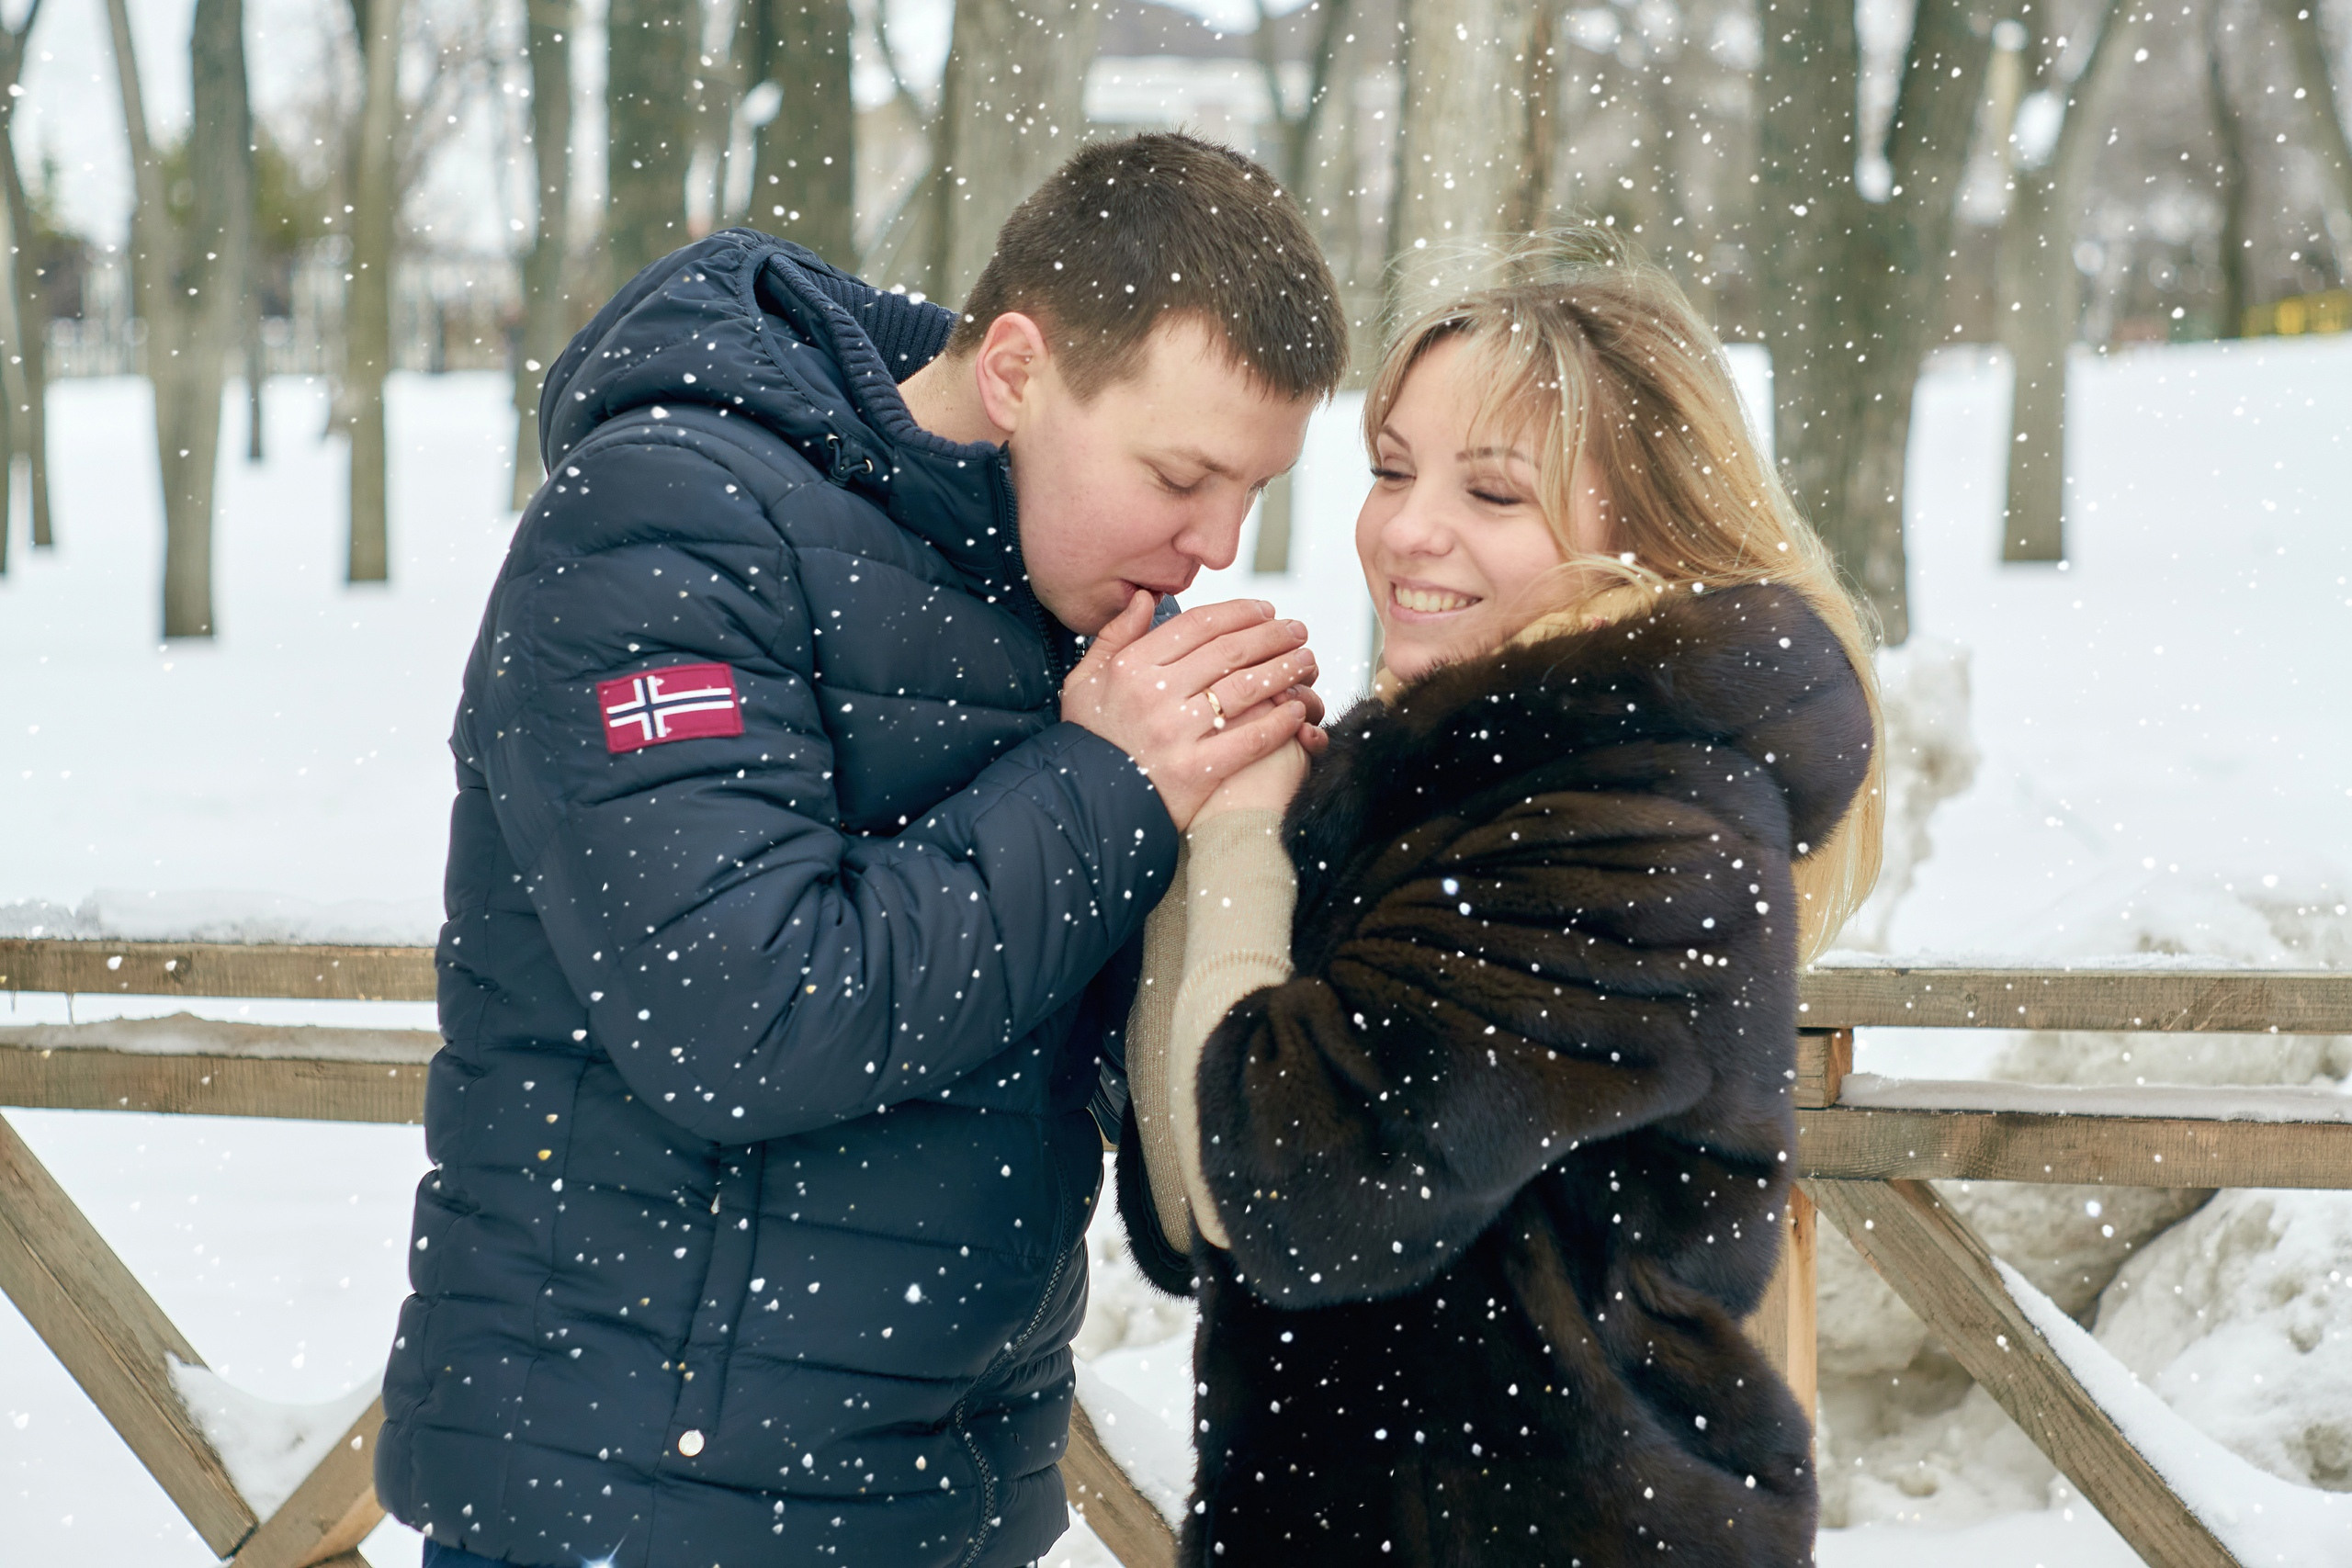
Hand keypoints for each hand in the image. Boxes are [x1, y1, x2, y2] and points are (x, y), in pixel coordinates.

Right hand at [1061, 591, 1321, 828]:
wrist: (1084, 806)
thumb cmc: (1089, 739)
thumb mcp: (1085, 681)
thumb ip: (1115, 636)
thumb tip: (1146, 598)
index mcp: (1131, 667)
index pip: (1198, 625)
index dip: (1239, 612)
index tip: (1265, 610)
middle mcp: (1153, 695)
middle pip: (1229, 651)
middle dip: (1272, 635)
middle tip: (1298, 631)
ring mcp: (1176, 734)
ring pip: (1246, 689)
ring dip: (1285, 671)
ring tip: (1307, 662)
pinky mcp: (1195, 771)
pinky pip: (1250, 739)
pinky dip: (1280, 722)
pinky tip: (1298, 710)